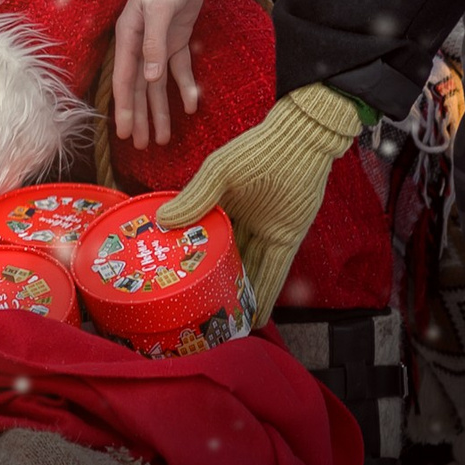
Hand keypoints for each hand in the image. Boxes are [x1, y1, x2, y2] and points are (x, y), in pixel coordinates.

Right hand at [113, 0, 212, 148]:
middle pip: (140, 86)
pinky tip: (191, 106)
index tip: (124, 135)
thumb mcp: (163, 6)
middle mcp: (141, 42)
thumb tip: (149, 80)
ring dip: (161, 108)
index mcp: (129, 34)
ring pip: (158, 82)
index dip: (124, 108)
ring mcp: (160, 40)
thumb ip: (155, 43)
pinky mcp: (179, 35)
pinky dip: (185, 86)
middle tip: (144, 147)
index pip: (126, 79)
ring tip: (164, 139)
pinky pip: (180, 67)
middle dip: (142, 116)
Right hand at [160, 82, 362, 309]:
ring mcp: (264, 232)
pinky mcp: (286, 239)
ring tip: (226, 322)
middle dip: (214, 282)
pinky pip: (274, 270)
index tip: (173, 278)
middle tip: (199, 310)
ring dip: (241, 293)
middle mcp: (241, 221)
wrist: (302, 142)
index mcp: (220, 203)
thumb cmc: (257, 151)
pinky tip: (256, 313)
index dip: (188, 256)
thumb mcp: (220, 171)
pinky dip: (266, 292)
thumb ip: (195, 197)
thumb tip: (161, 220)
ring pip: (249, 269)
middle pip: (225, 258)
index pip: (201, 236)